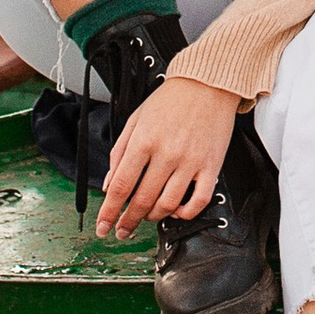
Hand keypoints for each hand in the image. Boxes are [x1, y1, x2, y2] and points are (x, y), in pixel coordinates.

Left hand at [97, 76, 241, 237]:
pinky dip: (184, 213)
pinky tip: (176, 211)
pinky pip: (198, 201)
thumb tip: (109, 185)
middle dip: (128, 221)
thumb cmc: (171, 100)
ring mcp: (190, 162)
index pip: (121, 186)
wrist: (208, 83)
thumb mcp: (136, 119)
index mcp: (144, 140)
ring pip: (167, 205)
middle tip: (123, 230)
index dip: (109, 212)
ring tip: (147, 216)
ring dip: (153, 217)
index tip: (103, 226)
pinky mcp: (210, 166)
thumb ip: (119, 152)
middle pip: (142, 201)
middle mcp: (166, 153)